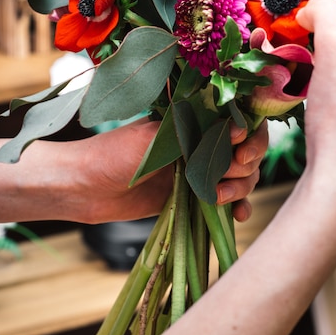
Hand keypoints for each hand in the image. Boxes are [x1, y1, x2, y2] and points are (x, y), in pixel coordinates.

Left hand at [77, 118, 266, 223]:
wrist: (86, 189)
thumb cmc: (115, 154)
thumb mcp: (154, 137)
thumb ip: (193, 132)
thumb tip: (234, 126)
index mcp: (194, 119)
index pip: (239, 118)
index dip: (249, 132)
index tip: (238, 145)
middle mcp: (203, 142)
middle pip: (248, 150)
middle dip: (246, 163)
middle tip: (228, 172)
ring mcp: (201, 170)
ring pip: (243, 177)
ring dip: (241, 188)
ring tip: (217, 198)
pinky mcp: (196, 196)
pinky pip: (229, 201)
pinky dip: (239, 207)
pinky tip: (238, 216)